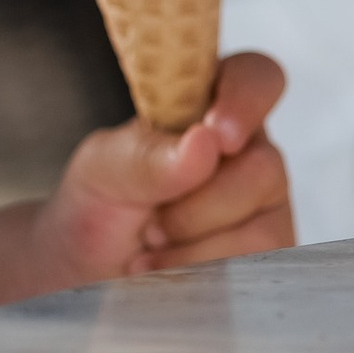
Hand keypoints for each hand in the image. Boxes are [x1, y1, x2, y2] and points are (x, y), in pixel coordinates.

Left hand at [30, 53, 294, 289]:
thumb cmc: (99, 205)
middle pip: (264, 168)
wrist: (87, 271)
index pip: (256, 78)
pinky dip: (201, 273)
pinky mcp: (265, 255)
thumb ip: (148, 154)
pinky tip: (169, 272)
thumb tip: (206, 144)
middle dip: (197, 206)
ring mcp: (263, 206)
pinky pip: (253, 266)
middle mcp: (248, 152)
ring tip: (152, 247)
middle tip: (150, 220)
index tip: (218, 134)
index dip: (247, 99)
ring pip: (261, 227)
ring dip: (193, 247)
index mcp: (212, 107)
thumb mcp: (103, 169)